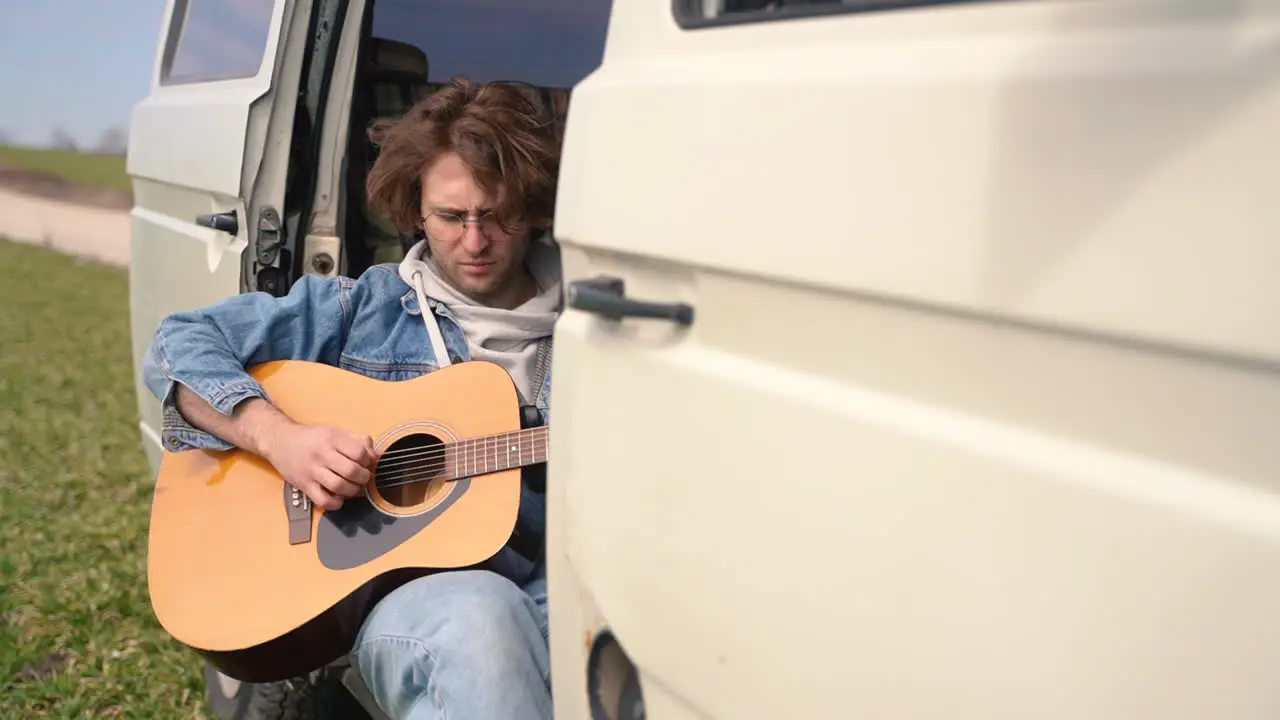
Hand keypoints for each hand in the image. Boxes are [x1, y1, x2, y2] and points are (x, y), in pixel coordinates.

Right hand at [263, 423, 377, 510]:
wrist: (280, 441)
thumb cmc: (311, 437)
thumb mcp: (334, 431)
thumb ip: (356, 440)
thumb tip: (374, 455)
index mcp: (332, 438)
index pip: (359, 452)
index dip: (369, 460)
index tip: (368, 463)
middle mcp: (321, 454)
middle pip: (351, 471)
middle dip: (364, 477)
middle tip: (364, 478)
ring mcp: (312, 471)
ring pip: (339, 486)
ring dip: (353, 491)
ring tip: (355, 488)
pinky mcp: (304, 485)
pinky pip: (323, 500)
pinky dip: (336, 503)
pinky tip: (340, 498)